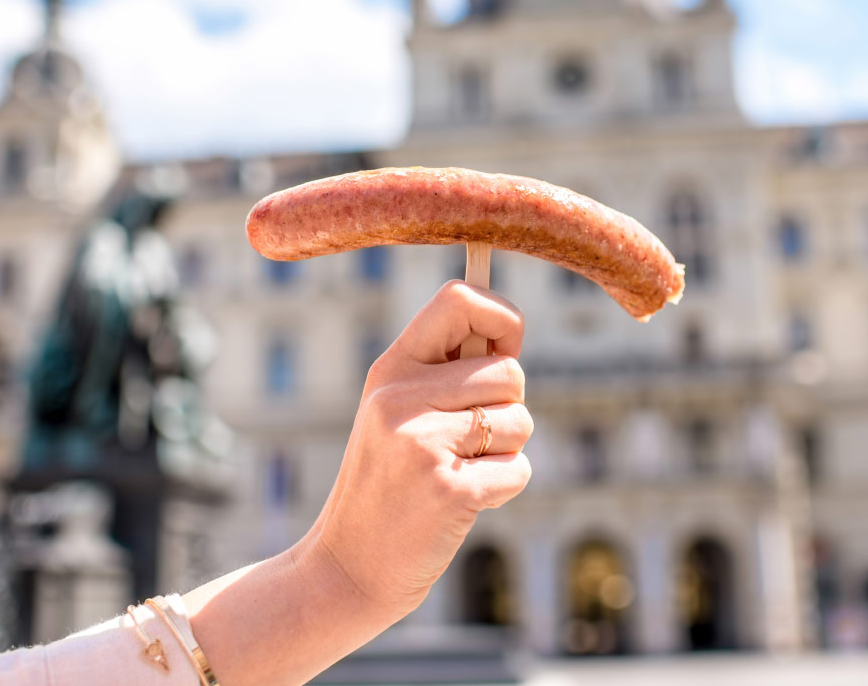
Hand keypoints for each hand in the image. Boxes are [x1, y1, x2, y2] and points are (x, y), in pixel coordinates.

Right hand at [186, 282, 532, 685]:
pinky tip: (462, 503)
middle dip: (509, 407)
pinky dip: (504, 490)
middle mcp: (401, 397)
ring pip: (520, 420)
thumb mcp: (398, 414)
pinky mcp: (449, 489)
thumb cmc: (388, 484)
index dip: (502, 316)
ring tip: (459, 472)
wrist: (347, 567)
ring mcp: (422, 443)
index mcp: (389, 369)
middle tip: (468, 442)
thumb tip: (509, 331)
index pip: (459, 300)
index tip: (504, 349)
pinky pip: (519, 469)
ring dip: (507, 452)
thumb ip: (445, 371)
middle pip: (508, 371)